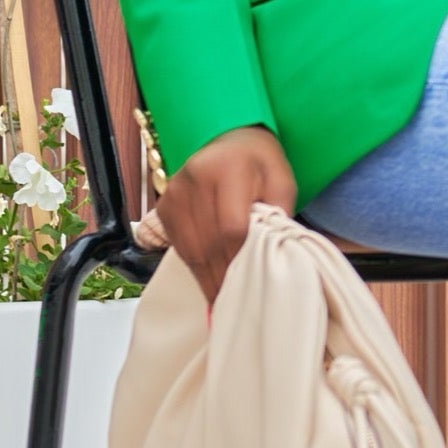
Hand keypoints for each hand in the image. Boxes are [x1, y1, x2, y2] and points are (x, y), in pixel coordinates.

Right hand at [154, 123, 296, 305]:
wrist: (230, 141)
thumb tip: (272, 256)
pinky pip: (179, 246)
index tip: (250, 284)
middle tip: (236, 306)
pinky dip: (195, 268)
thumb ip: (279, 215)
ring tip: (223, 302)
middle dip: (223, 278)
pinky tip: (210, 282)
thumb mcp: (283, 181)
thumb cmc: (261, 164)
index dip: (240, 259)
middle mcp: (194, 178)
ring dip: (207, 279)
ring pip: (190, 249)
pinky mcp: (164, 206)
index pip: (230, 226)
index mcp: (227, 168)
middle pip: (207, 243)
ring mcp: (174, 192)